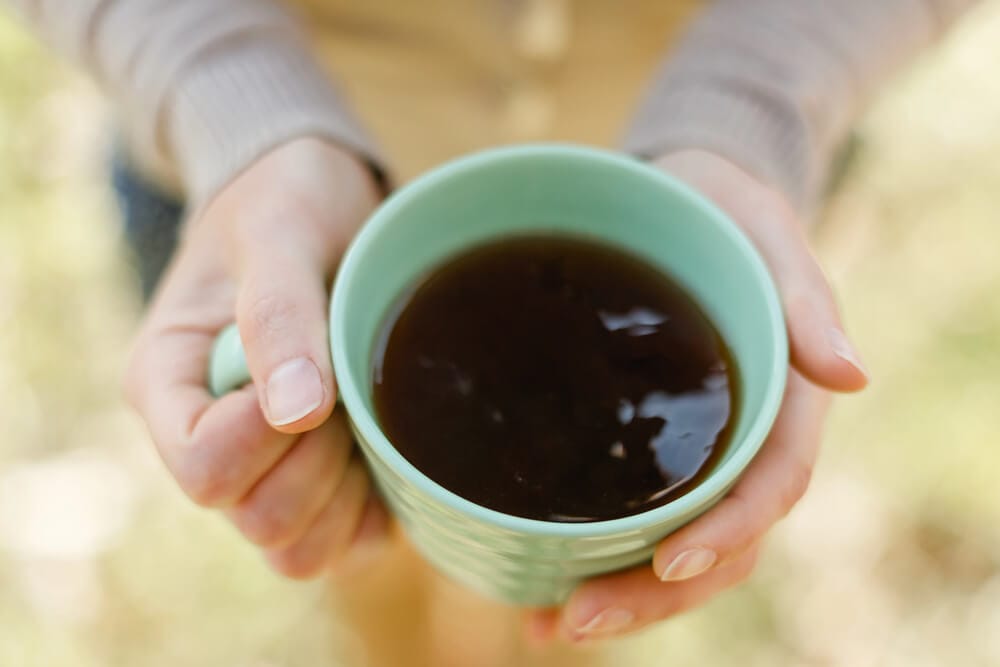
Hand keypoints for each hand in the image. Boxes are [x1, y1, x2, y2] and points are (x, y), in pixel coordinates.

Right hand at [124, 138, 388, 577]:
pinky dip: (375, 512)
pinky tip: (387, 447)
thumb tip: (292, 413)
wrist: (320, 203)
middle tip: (348, 386)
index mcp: (168, 383)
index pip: (203, 470)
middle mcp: (205, 438)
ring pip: (298, 549)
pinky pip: (344, 543)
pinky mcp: (316, 477)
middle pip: (258, 521)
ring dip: (349, 494)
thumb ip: (277, 314)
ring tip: (365, 413)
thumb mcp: (279, 234)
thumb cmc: (286, 203)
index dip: (267, 438)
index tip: (312, 372)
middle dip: (320, 463)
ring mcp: (262, 466)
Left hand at [525, 149, 868, 641]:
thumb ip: (806, 297)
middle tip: (576, 619)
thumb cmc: (727, 212)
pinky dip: (596, 553)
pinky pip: (637, 514)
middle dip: (655, 593)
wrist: (681, 199)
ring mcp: (698, 449)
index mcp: (781, 396)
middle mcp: (742, 438)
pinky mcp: (652, 445)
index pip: (772, 483)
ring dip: (623, 594)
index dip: (729, 530)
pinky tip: (539, 577)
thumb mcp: (764, 232)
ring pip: (678, 545)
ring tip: (551, 623)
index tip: (671, 561)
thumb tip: (853, 376)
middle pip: (721, 541)